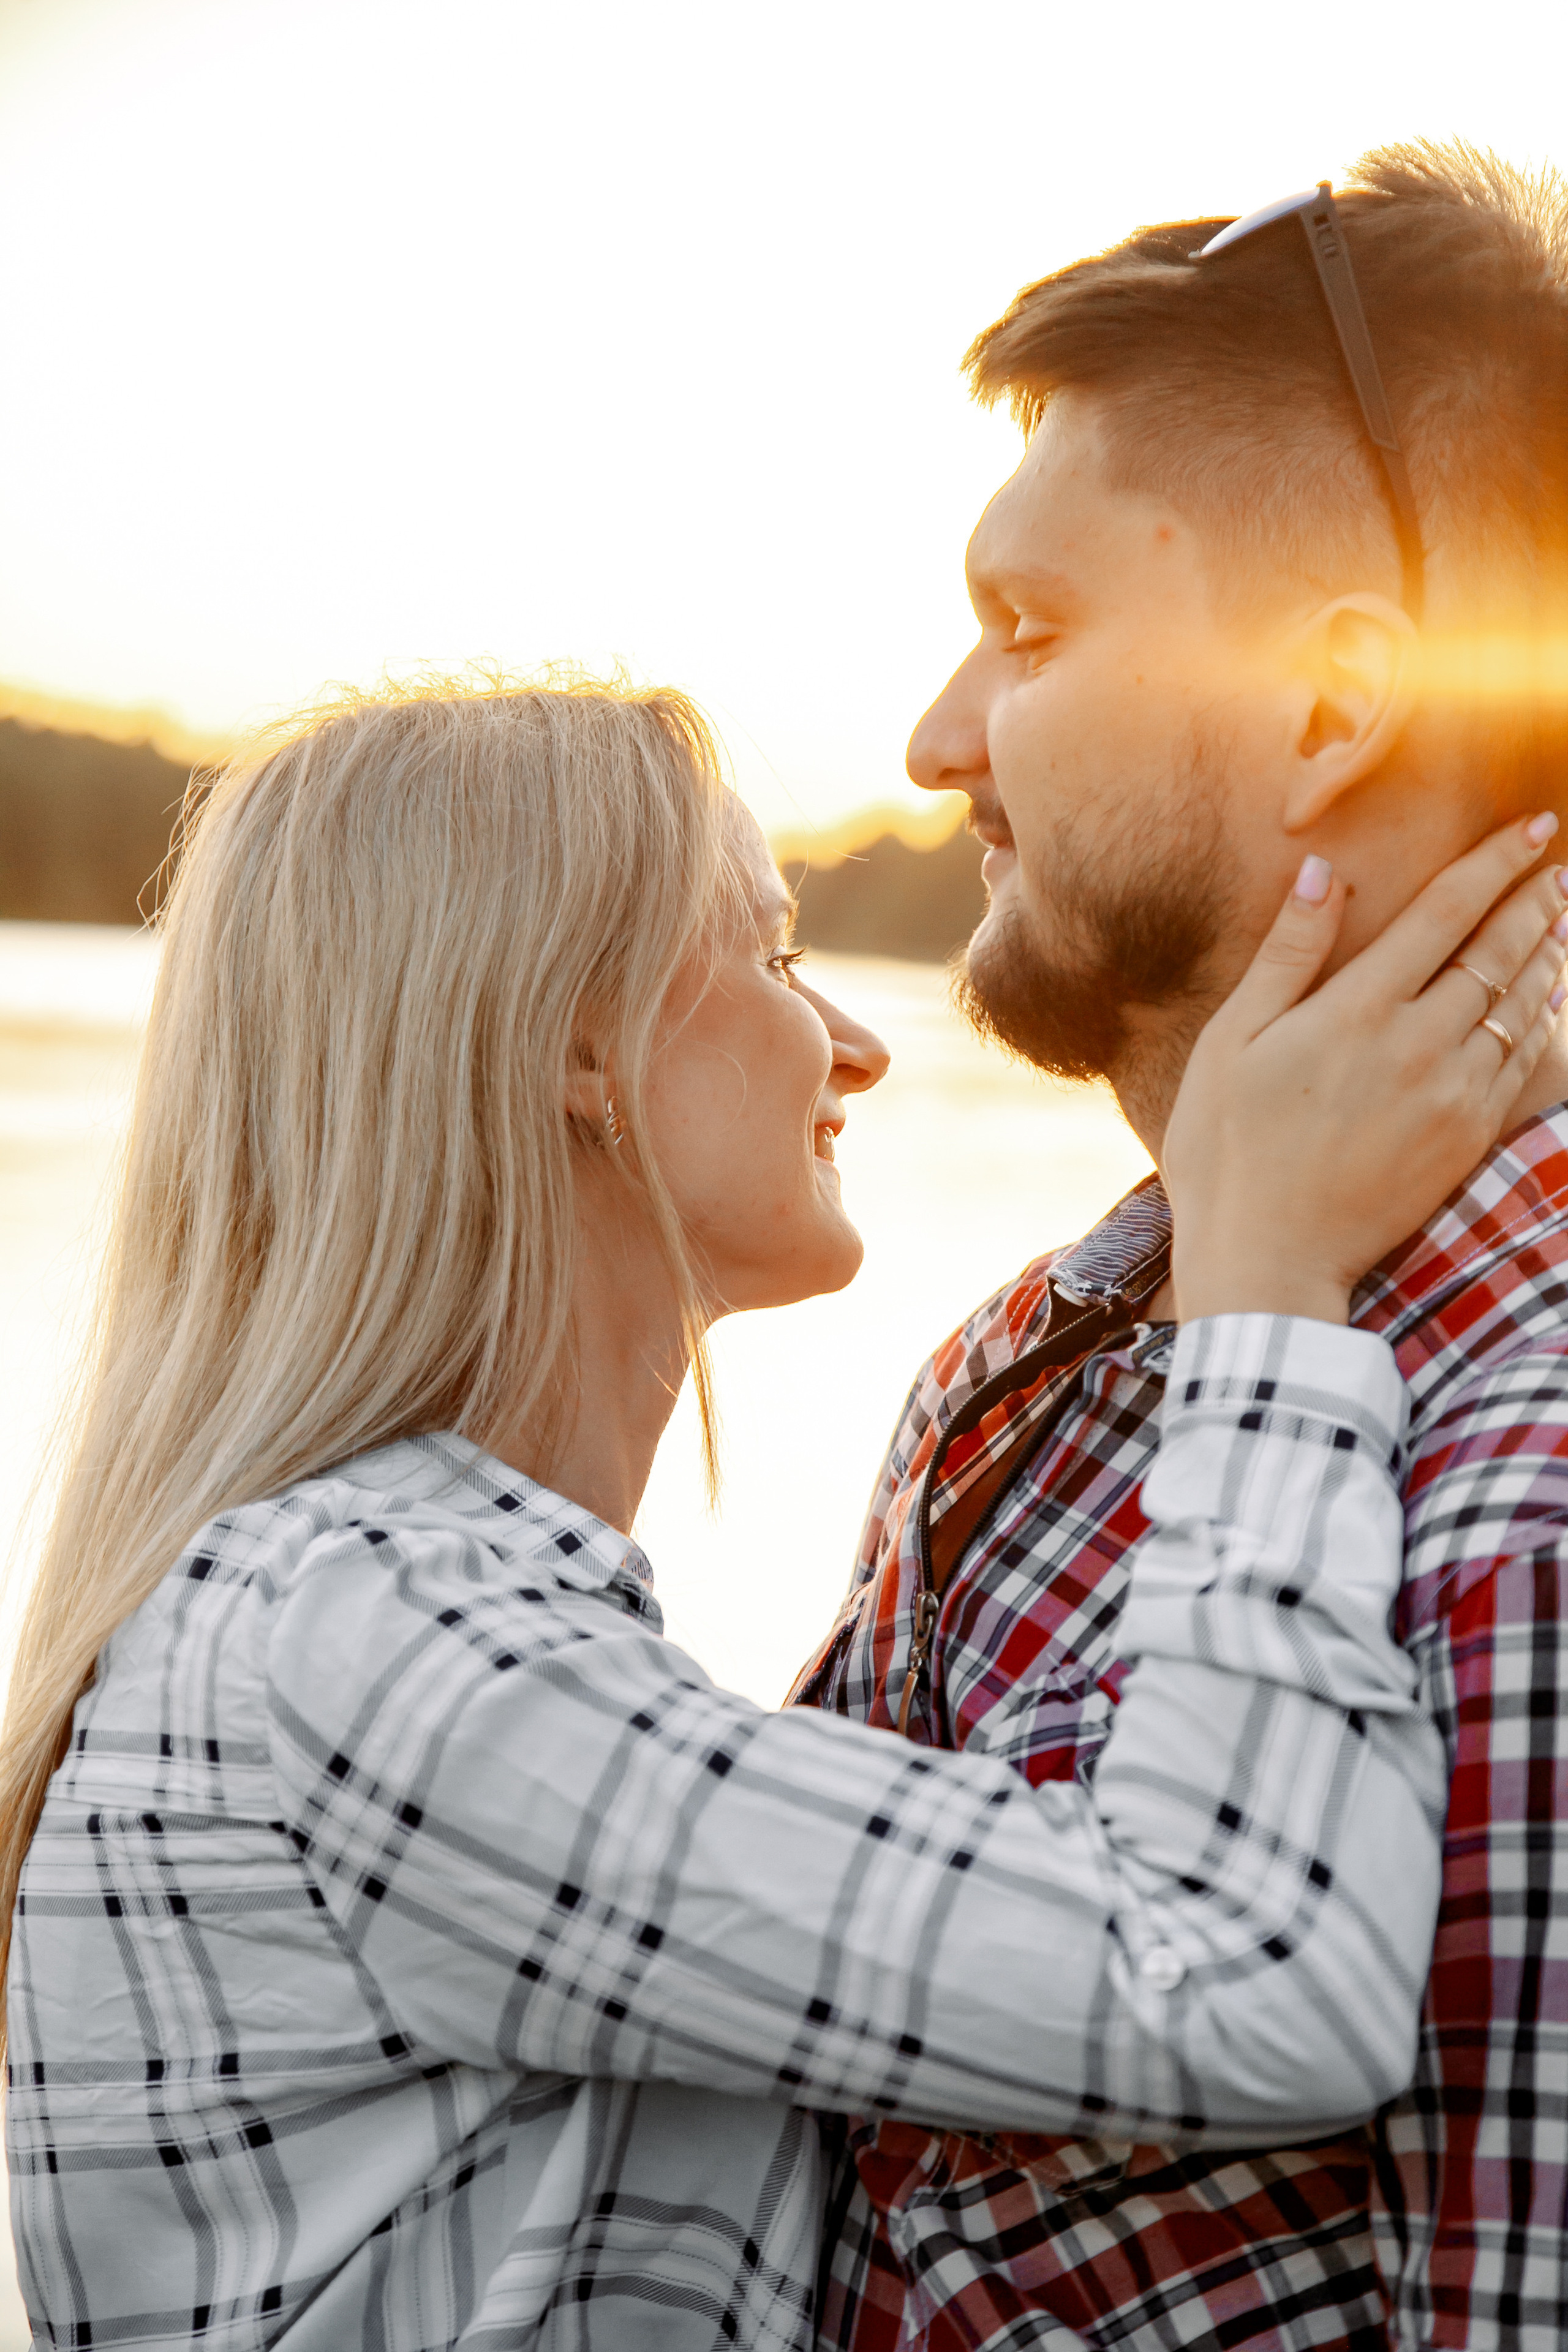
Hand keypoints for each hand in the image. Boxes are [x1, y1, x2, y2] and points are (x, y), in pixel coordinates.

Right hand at [1164, 815, 1567, 1324]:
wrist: (1267, 1259)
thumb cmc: (1226, 1149)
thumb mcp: (1230, 1042)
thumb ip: (1286, 955)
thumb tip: (1322, 873)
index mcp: (1356, 1010)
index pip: (1447, 912)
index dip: (1496, 862)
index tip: (1532, 827)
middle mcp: (1418, 1045)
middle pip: (1498, 951)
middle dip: (1536, 900)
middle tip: (1559, 866)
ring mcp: (1451, 1095)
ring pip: (1522, 1005)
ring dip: (1547, 954)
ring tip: (1561, 919)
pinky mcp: (1467, 1139)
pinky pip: (1522, 1063)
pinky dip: (1541, 1020)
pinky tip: (1544, 1001)